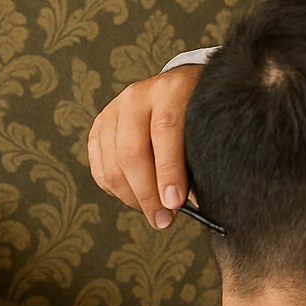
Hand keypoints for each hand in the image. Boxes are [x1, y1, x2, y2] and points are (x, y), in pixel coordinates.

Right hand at [87, 64, 202, 228]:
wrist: (179, 86)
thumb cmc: (198, 112)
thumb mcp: (206, 125)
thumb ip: (199, 157)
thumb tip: (194, 203)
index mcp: (170, 90)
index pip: (165, 130)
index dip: (169, 170)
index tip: (175, 203)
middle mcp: (137, 96)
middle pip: (131, 152)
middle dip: (147, 193)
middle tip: (163, 219)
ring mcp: (113, 110)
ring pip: (112, 164)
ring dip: (132, 197)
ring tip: (153, 213)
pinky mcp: (99, 126)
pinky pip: (99, 167)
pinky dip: (116, 190)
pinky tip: (135, 198)